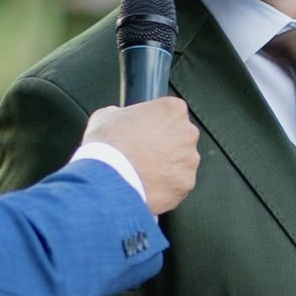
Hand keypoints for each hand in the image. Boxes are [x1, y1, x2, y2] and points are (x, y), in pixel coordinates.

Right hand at [83, 98, 201, 214]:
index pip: (170, 113)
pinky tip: (148, 186)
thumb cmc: (107, 145)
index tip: (144, 133)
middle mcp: (187, 132)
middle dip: (165, 146)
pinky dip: (166, 186)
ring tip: (143, 173)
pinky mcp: (186, 183)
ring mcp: (189, 159)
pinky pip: (178, 184)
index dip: (155, 124)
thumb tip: (118, 117)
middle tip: (144, 154)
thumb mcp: (106, 116)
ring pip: (181, 162)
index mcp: (172, 109)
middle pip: (180, 138)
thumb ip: (121, 113)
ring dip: (167, 167)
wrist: (108, 178)